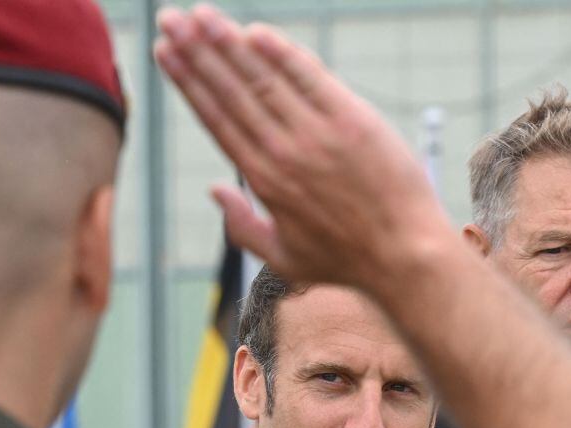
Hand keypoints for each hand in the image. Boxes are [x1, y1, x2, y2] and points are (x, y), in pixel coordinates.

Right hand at [154, 4, 449, 290]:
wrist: (405, 256)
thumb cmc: (346, 261)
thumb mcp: (284, 258)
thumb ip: (241, 226)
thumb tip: (214, 189)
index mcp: (263, 179)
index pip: (216, 119)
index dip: (188, 82)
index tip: (165, 54)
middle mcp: (282, 151)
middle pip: (230, 91)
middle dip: (196, 51)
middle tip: (170, 19)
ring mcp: (316, 133)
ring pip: (261, 78)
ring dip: (227, 43)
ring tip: (199, 15)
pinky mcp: (352, 119)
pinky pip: (309, 77)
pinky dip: (282, 53)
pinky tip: (255, 32)